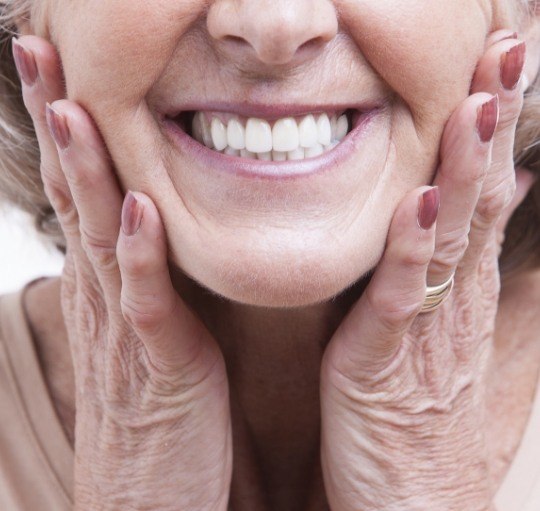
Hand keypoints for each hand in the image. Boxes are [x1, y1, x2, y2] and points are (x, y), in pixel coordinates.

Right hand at [12, 35, 231, 510]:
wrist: (148, 498)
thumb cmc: (159, 412)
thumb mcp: (149, 331)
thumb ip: (148, 280)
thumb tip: (149, 228)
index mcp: (111, 286)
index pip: (84, 192)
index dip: (70, 130)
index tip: (63, 69)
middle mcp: (107, 298)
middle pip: (77, 196)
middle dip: (59, 123)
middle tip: (42, 51)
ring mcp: (126, 331)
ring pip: (100, 236)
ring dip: (86, 171)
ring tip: (72, 104)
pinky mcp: (158, 367)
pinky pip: (146, 302)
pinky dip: (139, 255)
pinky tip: (136, 208)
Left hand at [320, 31, 530, 510]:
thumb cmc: (418, 433)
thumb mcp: (437, 352)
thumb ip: (442, 291)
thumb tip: (458, 231)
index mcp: (456, 299)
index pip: (480, 204)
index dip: (490, 143)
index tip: (496, 82)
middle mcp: (451, 306)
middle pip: (475, 204)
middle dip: (489, 131)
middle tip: (505, 58)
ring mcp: (424, 334)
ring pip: (448, 238)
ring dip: (465, 171)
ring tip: (479, 105)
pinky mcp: (386, 365)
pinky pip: (400, 298)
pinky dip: (412, 249)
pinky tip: (421, 202)